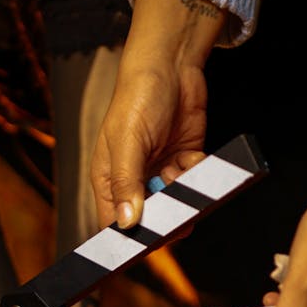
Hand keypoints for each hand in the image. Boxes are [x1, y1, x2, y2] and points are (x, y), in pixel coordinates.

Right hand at [91, 0, 224, 228]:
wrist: (173, 66)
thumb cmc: (138, 96)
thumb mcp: (126, 141)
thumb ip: (125, 182)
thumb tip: (126, 222)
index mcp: (109, 179)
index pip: (114, 222)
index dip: (130, 237)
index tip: (148, 240)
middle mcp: (134, 180)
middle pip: (150, 218)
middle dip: (165, 213)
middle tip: (175, 201)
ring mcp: (160, 172)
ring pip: (177, 203)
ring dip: (183, 191)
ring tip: (179, 167)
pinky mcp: (185, 163)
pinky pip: (195, 184)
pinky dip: (197, 174)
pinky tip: (191, 155)